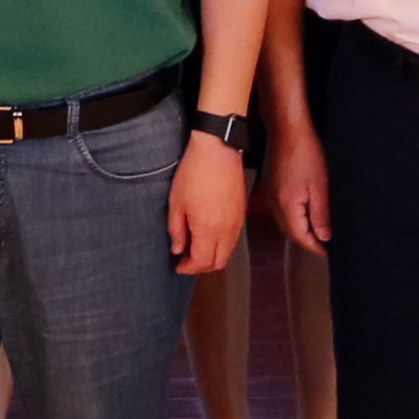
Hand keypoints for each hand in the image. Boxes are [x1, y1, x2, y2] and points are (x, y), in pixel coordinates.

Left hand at [169, 137, 248, 277]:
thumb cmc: (194, 173)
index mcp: (208, 229)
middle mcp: (227, 230)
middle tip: (186, 260)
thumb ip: (177, 230)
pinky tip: (208, 236)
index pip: (201, 262)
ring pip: (227, 252)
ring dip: (212, 257)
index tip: (178, 266)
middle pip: (218, 262)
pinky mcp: (241, 213)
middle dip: (201, 267)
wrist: (217, 150)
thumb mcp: (176, 203)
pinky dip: (221, 245)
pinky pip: (233, 240)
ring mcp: (237, 222)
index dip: (188, 268)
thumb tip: (178, 249)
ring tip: (195, 248)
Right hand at [270, 124, 333, 252]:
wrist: (287, 128)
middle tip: (328, 245)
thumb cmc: (305, 152)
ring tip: (320, 230)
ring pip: (286, 222)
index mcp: (286, 207)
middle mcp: (274, 204)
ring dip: (302, 229)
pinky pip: (282, 210)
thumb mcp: (320, 186)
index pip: (301, 238)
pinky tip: (307, 211)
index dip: (317, 247)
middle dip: (309, 241)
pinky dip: (295, 216)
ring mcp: (270, 195)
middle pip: (291, 233)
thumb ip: (321, 215)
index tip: (331, 253)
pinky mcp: (271, 186)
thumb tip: (324, 237)